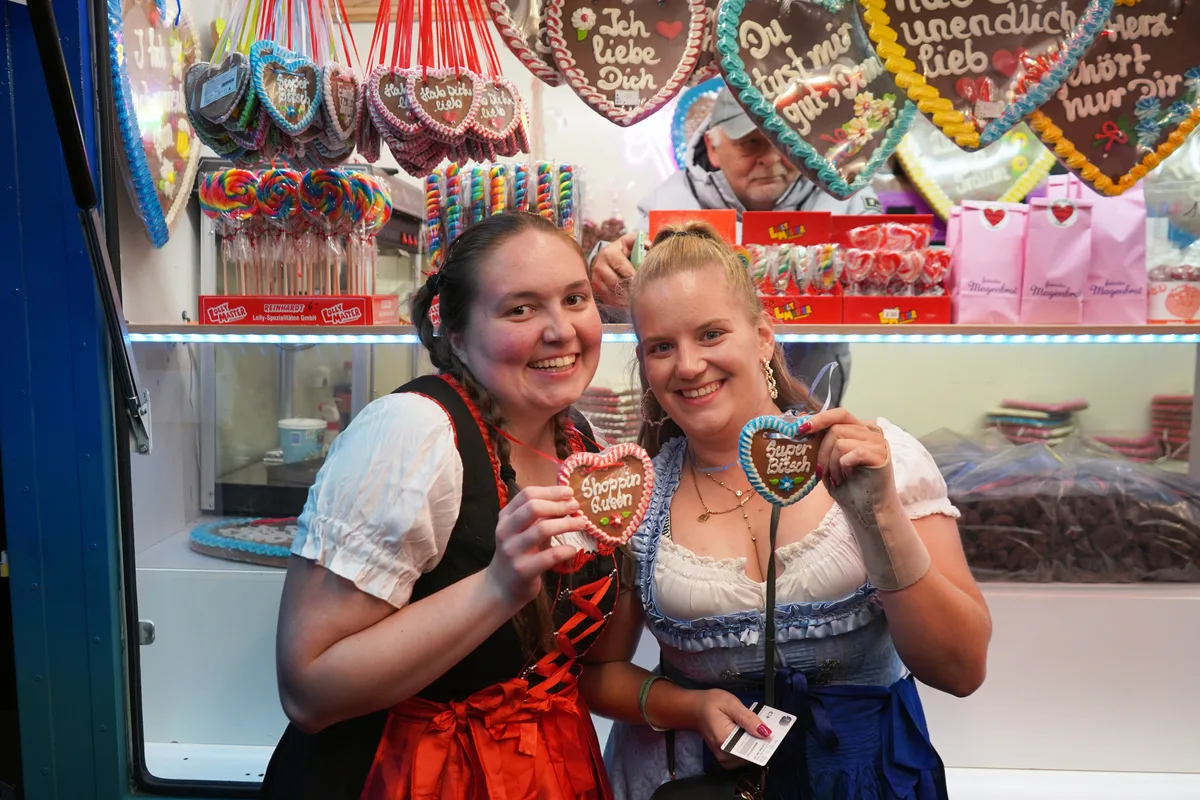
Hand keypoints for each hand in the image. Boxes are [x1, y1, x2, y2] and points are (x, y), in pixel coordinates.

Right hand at [486, 486, 584, 607]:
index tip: (569, 493)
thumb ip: (540, 516)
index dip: (551, 492)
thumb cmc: (518, 552)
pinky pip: (549, 556)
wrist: (501, 585)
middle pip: (533, 508)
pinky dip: (565, 550)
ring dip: (567, 524)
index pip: (527, 495)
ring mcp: (513, 551)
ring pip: (542, 529)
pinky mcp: (523, 570)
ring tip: (581, 524)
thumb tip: (567, 502)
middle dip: (559, 505)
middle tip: (576, 507)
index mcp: (506, 517)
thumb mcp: (523, 530)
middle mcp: (506, 531)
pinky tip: (573, 549)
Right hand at [590, 232, 636, 305]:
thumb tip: (650, 246)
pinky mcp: (595, 288)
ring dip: (624, 297)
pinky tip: (627, 301)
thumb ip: (641, 242)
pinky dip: (618, 302)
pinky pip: (608, 299)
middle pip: (617, 282)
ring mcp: (596, 278)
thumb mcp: (630, 242)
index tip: (643, 281)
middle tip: (640, 292)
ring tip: (635, 298)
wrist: (604, 257)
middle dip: (630, 288)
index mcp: (609, 253)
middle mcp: (600, 266)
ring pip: (612, 292)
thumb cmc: (622, 250)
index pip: (624, 268)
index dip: (635, 276)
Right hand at [691, 689, 769, 769]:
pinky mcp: (725, 758)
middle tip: (764, 725)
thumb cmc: (710, 703)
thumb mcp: (730, 704)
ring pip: (748, 756)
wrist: (694, 709)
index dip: (764, 741)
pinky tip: (748, 733)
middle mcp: (724, 754)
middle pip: (751, 754)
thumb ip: (748, 718)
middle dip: (760, 741)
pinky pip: (742, 756)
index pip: (752, 748)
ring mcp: (724, 758)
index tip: (773, 732)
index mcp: (725, 740)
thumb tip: (765, 732)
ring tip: (755, 727)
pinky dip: (749, 746)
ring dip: (755, 743)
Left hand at [801, 409, 897, 508]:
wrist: (867, 510)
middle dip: (821, 450)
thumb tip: (801, 421)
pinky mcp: (880, 455)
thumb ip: (821, 441)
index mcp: (859, 429)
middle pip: (836, 428)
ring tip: (836, 478)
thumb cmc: (849, 485)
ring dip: (832, 464)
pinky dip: (843, 467)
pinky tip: (846, 478)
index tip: (801, 430)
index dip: (819, 419)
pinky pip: (853, 453)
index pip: (839, 414)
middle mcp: (871, 431)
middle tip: (820, 470)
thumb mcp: (830, 460)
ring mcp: (878, 442)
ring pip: (840, 442)